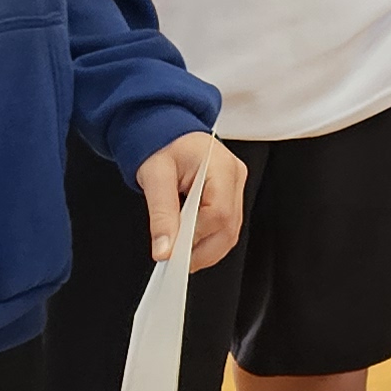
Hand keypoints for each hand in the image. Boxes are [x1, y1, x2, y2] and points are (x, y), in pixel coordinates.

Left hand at [136, 128, 247, 269]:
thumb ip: (160, 215)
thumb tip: (164, 249)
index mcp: (220, 165)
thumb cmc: (161, 144)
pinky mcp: (230, 195)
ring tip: (180, 254)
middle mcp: (235, 176)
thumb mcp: (154, 176)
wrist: (165, 129)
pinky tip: (190, 243)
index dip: (197, 237)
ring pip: (230, 231)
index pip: (219, 212)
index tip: (175, 252)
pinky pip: (226, 225)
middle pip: (229, 227)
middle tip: (176, 261)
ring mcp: (236, 186)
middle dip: (203, 251)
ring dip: (206, 249)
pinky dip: (208, 240)